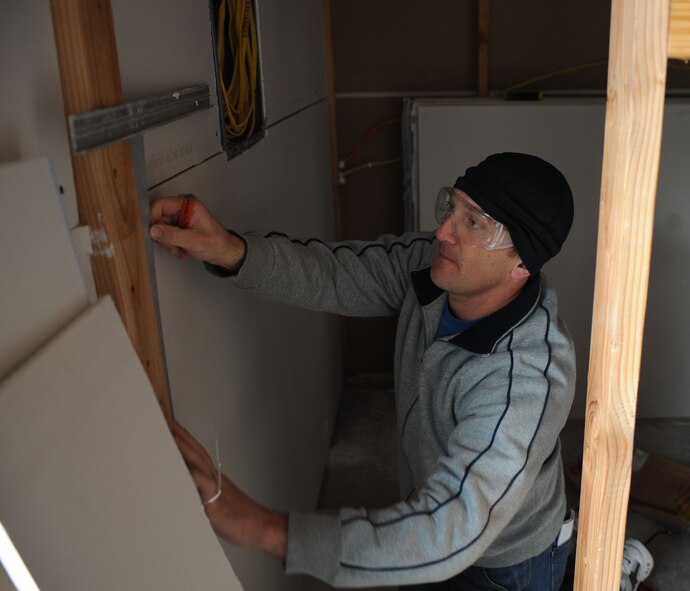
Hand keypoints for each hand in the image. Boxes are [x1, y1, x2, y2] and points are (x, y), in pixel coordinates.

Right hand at [149, 195, 246, 270]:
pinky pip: (166, 234)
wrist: (224, 252)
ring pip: (160, 228)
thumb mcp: (193, 241)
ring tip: (179, 250)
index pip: (160, 204)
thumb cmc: (217, 243)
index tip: (152, 232)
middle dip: (163, 236)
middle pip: (158, 218)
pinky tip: (180, 250)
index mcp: (188, 204)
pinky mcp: (178, 226)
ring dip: (168, 242)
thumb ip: (172, 235)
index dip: (153, 218)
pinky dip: (171, 244)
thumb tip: (153, 231)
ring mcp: (180, 217)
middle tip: (171, 246)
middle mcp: (183, 208)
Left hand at [173, 421, 286, 559]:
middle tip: (167, 420)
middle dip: (181, 435)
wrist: (260, 526)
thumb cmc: (239, 518)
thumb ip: (201, 495)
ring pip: (198, 461)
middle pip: (195, 450)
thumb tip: (186, 493)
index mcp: (213, 477)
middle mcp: (214, 477)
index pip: (196, 453)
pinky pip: (204, 484)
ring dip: (184, 447)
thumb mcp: (216, 504)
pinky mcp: (216, 500)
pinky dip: (195, 474)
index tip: (172, 427)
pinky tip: (185, 466)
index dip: (184, 440)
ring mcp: (215, 486)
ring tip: (171, 434)